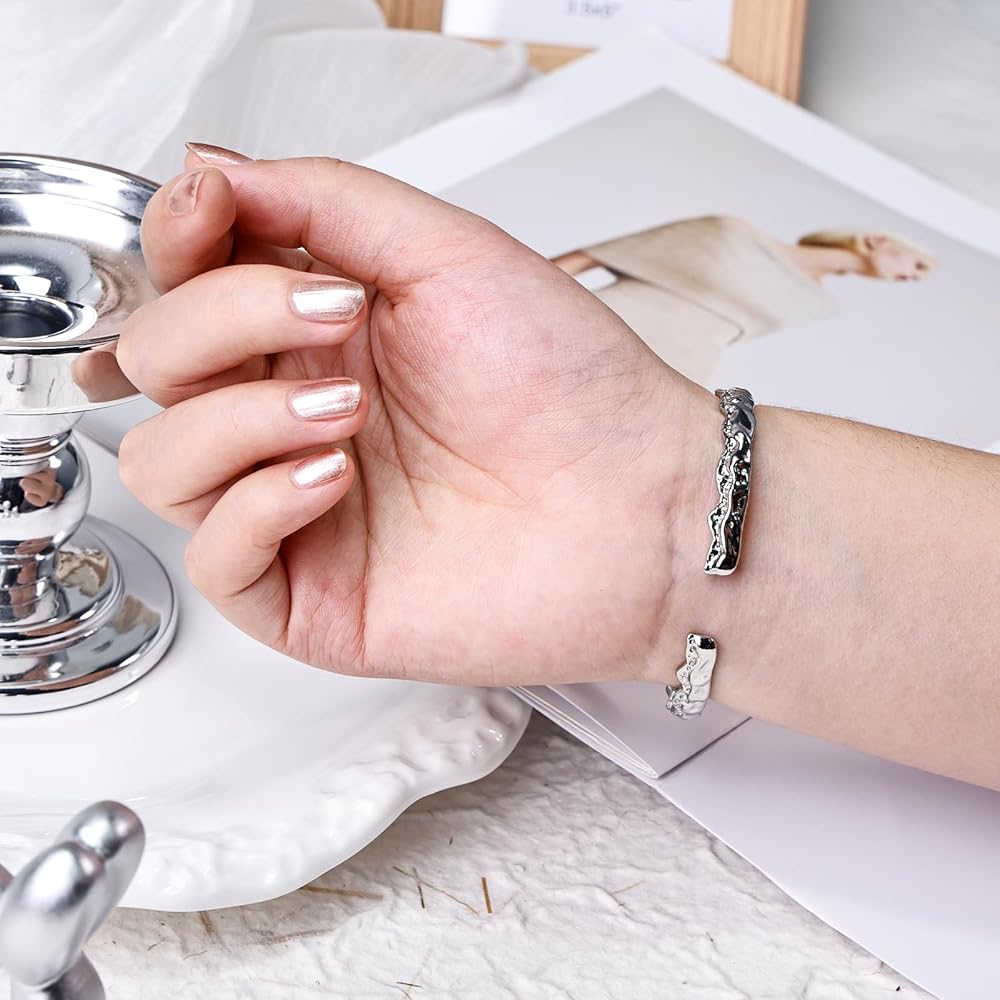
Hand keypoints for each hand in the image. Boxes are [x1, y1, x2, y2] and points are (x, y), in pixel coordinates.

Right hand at [117, 151, 713, 685]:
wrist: (642, 506)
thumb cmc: (573, 390)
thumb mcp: (451, 254)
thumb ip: (326, 202)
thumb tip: (213, 169)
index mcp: (320, 337)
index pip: (190, 280)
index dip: (177, 237)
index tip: (210, 206)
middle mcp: (295, 415)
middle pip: (159, 360)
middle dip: (223, 319)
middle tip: (335, 317)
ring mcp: (295, 508)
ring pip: (162, 458)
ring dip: (238, 417)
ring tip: (347, 416)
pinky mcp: (310, 593)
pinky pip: (214, 556)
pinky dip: (256, 506)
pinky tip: (334, 480)